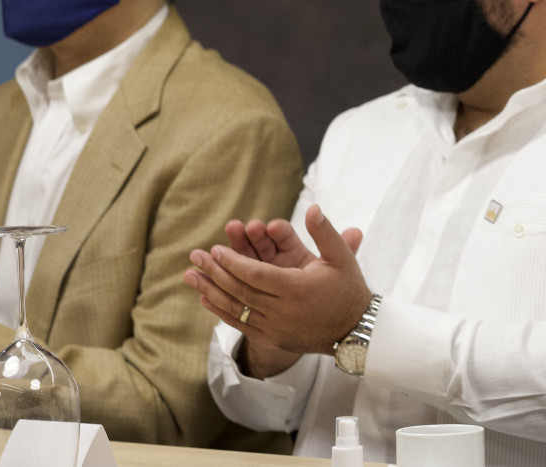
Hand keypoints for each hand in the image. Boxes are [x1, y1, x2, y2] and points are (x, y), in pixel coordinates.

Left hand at [184, 204, 369, 354]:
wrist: (355, 330)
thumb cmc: (348, 289)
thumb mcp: (342, 258)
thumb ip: (325, 232)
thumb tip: (313, 207)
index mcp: (298, 288)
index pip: (256, 274)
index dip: (233, 262)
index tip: (215, 249)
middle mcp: (283, 310)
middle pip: (241, 290)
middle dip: (216, 272)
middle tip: (196, 256)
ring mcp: (276, 327)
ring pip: (236, 308)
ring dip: (211, 290)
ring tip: (190, 276)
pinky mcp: (273, 337)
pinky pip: (241, 324)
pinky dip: (221, 311)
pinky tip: (205, 298)